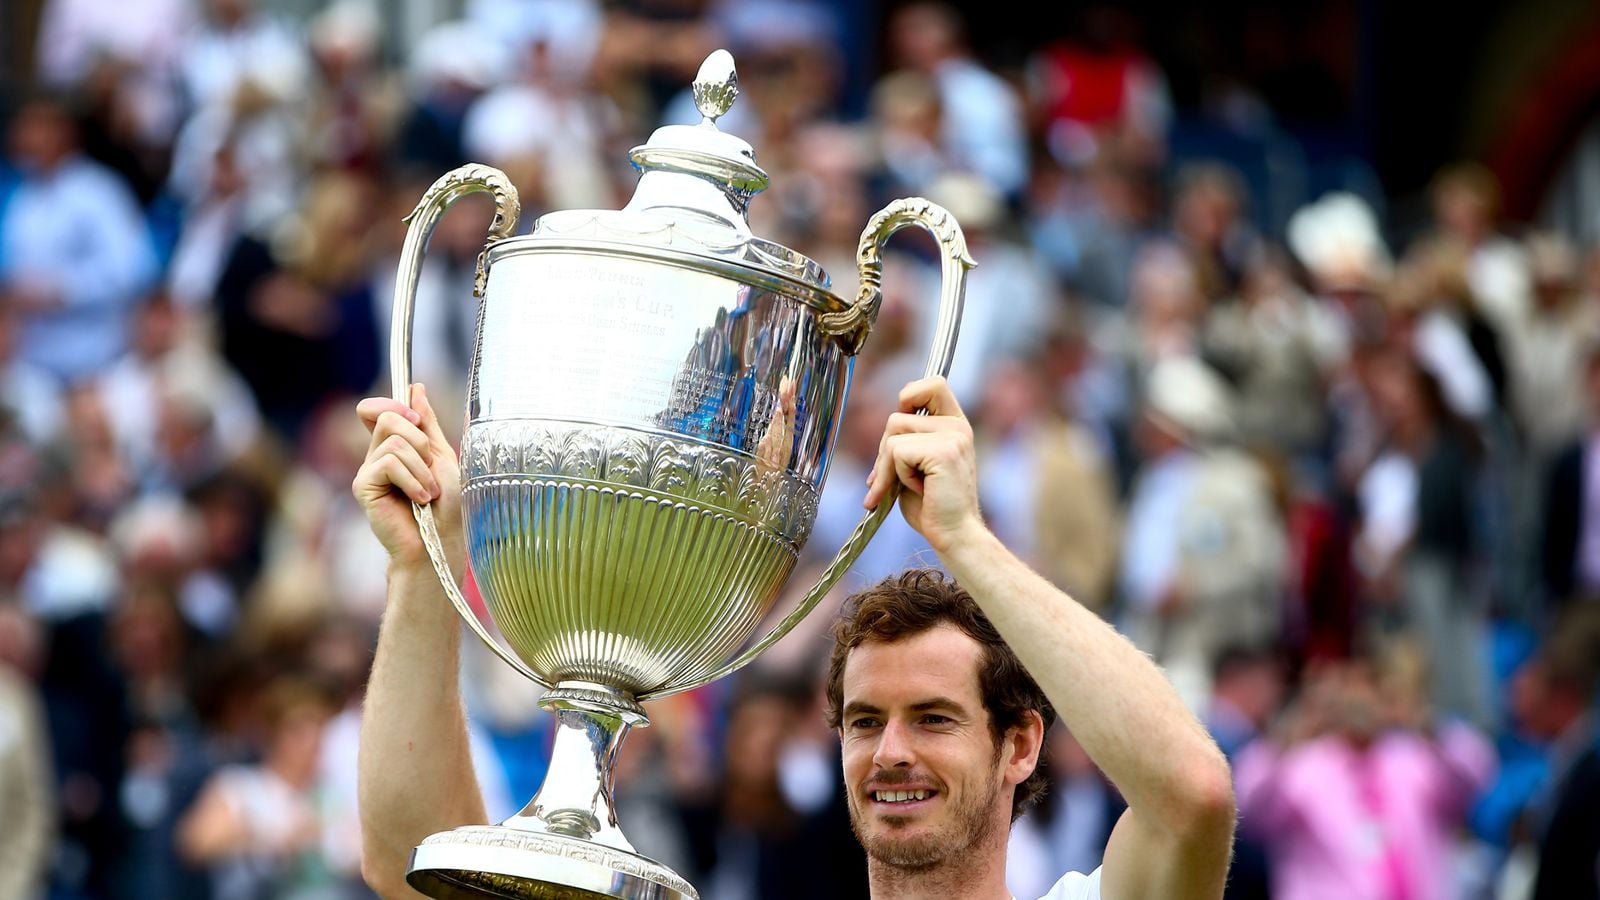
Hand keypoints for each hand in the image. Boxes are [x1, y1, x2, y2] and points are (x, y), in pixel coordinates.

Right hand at [352, 384, 462, 569]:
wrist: (441, 541)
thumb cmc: (446, 506)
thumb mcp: (442, 455)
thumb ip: (427, 424)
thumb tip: (415, 388)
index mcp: (393, 446)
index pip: (375, 409)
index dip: (392, 403)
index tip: (418, 418)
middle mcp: (375, 456)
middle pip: (388, 417)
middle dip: (420, 440)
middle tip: (430, 469)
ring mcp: (367, 471)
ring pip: (394, 442)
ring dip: (422, 467)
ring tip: (429, 492)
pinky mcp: (363, 487)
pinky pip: (389, 462)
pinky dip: (413, 480)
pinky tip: (419, 500)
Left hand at [862, 377, 981, 553]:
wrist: (954, 534)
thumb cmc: (933, 506)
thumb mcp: (917, 465)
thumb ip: (908, 441)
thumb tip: (885, 433)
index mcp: (954, 425)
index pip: (933, 384)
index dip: (909, 396)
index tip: (899, 429)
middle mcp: (957, 426)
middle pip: (897, 415)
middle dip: (884, 450)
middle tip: (887, 479)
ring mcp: (953, 437)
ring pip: (893, 434)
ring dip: (888, 466)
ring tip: (908, 486)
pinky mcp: (944, 452)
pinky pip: (898, 452)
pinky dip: (897, 476)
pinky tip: (918, 490)